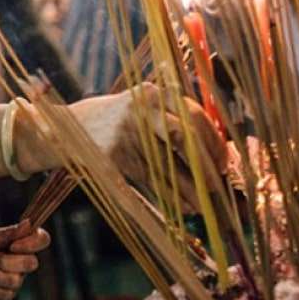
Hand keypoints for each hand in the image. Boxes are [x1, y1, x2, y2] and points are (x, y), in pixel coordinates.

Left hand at [0, 223, 51, 299]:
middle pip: (32, 263)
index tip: (13, 245)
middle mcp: (19, 260)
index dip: (32, 244)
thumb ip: (8, 233)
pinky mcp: (4, 294)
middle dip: (6, 262)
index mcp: (17, 242)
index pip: (41, 240)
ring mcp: (13, 278)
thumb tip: (29, 223)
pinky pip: (7, 295)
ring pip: (16, 281)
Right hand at [98, 84, 220, 203]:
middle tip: (217, 187)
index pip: (195, 115)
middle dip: (204, 165)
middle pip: (183, 136)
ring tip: (204, 206)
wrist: (73, 128)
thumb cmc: (121, 123)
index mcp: (156, 93)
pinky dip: (169, 195)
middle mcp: (143, 107)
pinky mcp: (115, 152)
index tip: (224, 164)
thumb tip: (216, 157)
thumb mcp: (146, 111)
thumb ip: (176, 124)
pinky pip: (150, 178)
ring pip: (168, 163)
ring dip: (189, 188)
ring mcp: (127, 129)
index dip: (214, 142)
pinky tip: (182, 206)